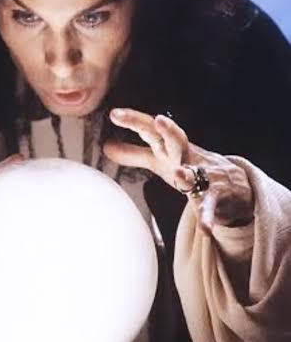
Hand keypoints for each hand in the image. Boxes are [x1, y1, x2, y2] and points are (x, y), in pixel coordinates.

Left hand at [103, 108, 253, 233]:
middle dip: (169, 130)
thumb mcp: (160, 160)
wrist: (235, 185)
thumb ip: (133, 154)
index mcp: (170, 147)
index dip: (134, 120)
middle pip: (177, 140)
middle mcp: (186, 156)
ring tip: (180, 173)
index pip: (150, 130)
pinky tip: (205, 227)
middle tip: (159, 121)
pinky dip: (207, 216)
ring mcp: (204, 174)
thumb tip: (105, 146)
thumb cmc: (191, 168)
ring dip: (188, 173)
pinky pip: (210, 205)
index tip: (115, 114)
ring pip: (196, 172)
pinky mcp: (217, 195)